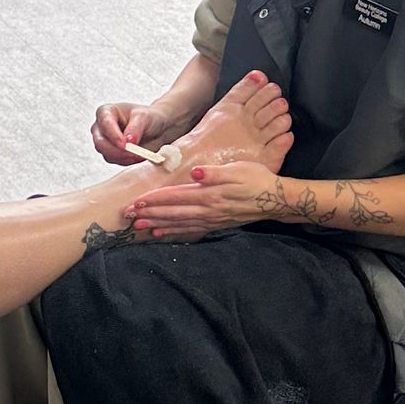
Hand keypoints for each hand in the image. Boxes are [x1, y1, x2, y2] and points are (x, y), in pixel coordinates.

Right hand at [92, 100, 173, 164]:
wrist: (157, 128)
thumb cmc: (148, 117)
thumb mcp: (144, 117)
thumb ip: (135, 127)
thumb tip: (128, 141)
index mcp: (106, 112)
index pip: (105, 123)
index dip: (114, 135)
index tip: (125, 144)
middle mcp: (101, 127)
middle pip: (100, 142)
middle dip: (117, 150)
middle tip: (134, 153)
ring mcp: (105, 142)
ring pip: (107, 154)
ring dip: (125, 157)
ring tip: (140, 153)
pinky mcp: (111, 154)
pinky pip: (115, 161)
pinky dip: (128, 160)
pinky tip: (138, 155)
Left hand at [127, 160, 286, 240]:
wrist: (276, 200)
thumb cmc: (258, 179)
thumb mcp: (238, 170)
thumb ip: (215, 173)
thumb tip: (195, 172)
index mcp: (210, 194)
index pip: (176, 196)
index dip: (155, 199)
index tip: (136, 201)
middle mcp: (208, 210)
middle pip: (173, 213)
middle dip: (149, 214)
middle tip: (128, 216)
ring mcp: (211, 219)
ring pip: (179, 224)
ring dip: (158, 225)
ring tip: (139, 227)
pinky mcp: (216, 224)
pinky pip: (190, 230)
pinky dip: (174, 232)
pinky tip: (162, 233)